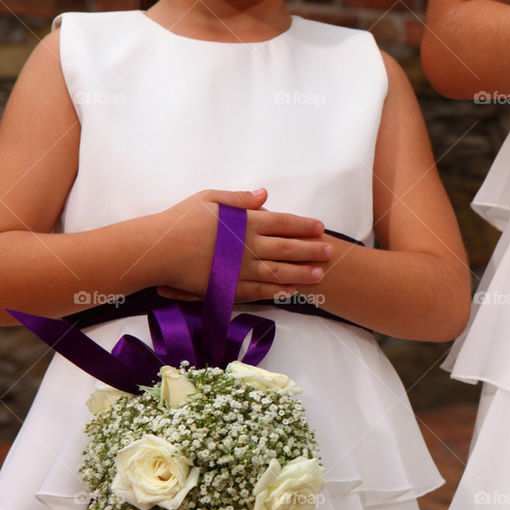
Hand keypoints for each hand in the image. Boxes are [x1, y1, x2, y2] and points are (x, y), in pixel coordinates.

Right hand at [154, 189, 332, 302]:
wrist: (156, 250)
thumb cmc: (179, 220)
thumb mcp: (208, 199)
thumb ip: (239, 199)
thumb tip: (265, 195)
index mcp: (244, 222)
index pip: (283, 223)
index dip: (303, 225)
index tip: (320, 227)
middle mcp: (247, 246)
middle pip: (287, 248)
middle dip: (311, 250)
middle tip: (331, 252)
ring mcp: (239, 269)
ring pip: (278, 272)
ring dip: (302, 273)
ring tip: (320, 275)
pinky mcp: (229, 287)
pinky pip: (259, 290)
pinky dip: (277, 290)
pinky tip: (292, 291)